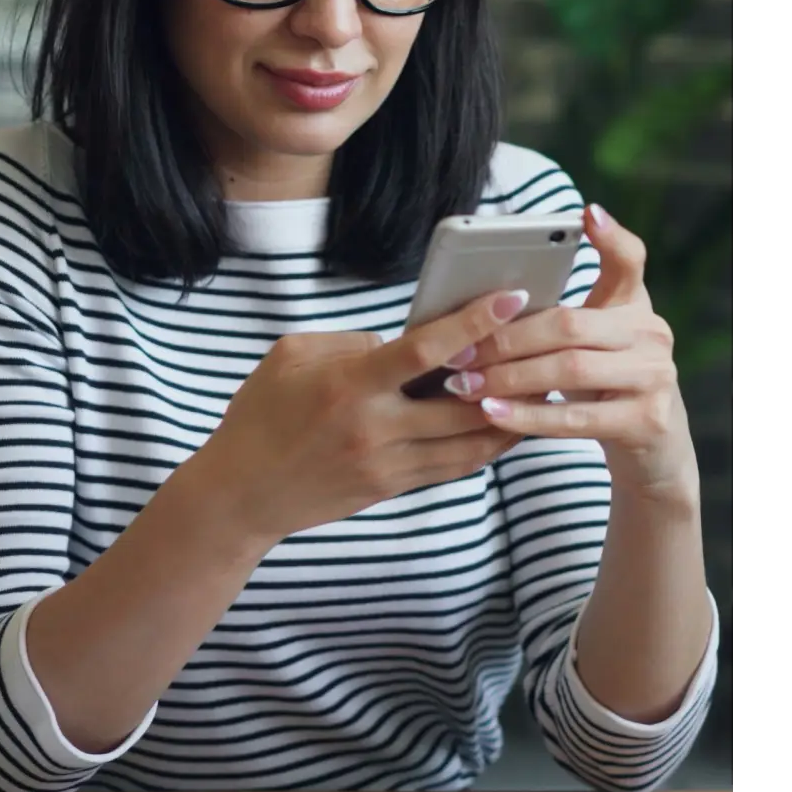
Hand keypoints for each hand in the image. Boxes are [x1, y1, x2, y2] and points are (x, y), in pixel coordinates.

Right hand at [194, 283, 565, 547]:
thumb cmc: (261, 414)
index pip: (424, 350)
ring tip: (546, 385)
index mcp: (348, 385)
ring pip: (470, 441)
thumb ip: (352, 342)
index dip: (473, 323)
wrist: (241, 495)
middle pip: (463, 401)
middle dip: (510, 373)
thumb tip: (406, 338)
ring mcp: (387, 463)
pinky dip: (486, 444)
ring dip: (512, 413)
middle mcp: (374, 427)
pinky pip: (454, 465)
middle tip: (550, 343)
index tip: (513, 297)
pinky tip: (509, 422)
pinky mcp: (393, 487)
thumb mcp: (292, 357)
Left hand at [441, 200, 697, 497]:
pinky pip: (575, 418)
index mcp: (636, 306)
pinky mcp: (646, 419)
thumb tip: (488, 302)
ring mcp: (653, 377)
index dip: (612, 237)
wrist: (653, 447)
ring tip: (464, 384)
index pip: (630, 261)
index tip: (586, 213)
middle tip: (458, 352)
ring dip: (509, 377)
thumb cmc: (606, 384)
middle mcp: (652, 335)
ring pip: (569, 369)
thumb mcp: (596, 343)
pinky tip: (492, 412)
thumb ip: (561, 317)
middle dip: (507, 337)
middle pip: (571, 324)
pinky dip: (527, 415)